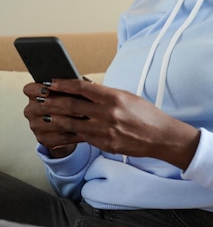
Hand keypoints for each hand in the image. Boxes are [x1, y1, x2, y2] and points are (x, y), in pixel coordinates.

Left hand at [23, 79, 199, 168]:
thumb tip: (83, 88)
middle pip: (72, 106)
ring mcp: (104, 131)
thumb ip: (105, 93)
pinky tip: (58, 129)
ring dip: (55, 117)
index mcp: (113, 97)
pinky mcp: (104, 144)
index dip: (63, 84)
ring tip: (43, 113)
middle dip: (52, 100)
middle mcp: (107, 114)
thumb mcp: (126, 96)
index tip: (50, 81)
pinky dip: (68, 132)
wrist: (159, 136)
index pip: (82, 87)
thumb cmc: (144, 113)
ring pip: (72, 123)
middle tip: (39, 97)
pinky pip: (81, 137)